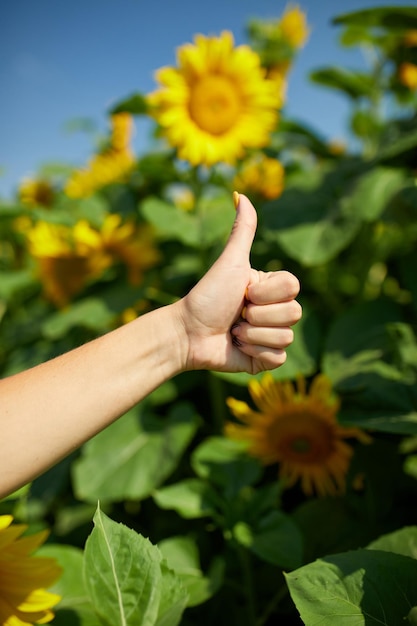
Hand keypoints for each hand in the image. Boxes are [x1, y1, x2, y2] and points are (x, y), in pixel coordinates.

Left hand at [176, 194, 300, 373]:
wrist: (188, 333)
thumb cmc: (207, 296)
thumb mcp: (229, 262)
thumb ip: (242, 231)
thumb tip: (241, 194)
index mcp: (273, 288)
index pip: (293, 288)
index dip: (265, 292)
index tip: (243, 292)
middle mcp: (277, 311)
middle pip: (294, 314)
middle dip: (257, 315)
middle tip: (237, 313)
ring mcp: (273, 336)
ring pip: (286, 337)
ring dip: (252, 335)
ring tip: (233, 331)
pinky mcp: (267, 359)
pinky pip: (278, 357)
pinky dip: (254, 352)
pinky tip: (237, 347)